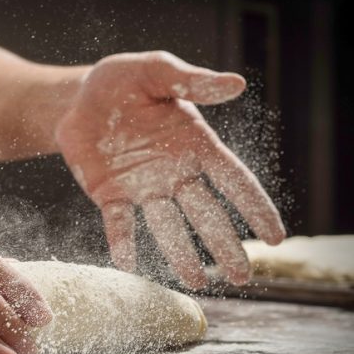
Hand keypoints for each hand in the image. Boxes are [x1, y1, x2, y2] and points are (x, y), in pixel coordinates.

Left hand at [55, 51, 284, 287]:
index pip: (234, 180)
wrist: (77, 98)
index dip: (255, 208)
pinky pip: (119, 223)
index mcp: (194, 145)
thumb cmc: (123, 82)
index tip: (276, 238)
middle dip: (224, 244)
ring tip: (196, 282)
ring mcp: (143, 188)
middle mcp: (174, 173)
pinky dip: (123, 241)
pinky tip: (128, 264)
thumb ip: (191, 81)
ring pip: (167, 226)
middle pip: (206, 213)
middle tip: (242, 278)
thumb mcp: (155, 71)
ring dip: (181, 253)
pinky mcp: (109, 195)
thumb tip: (236, 83)